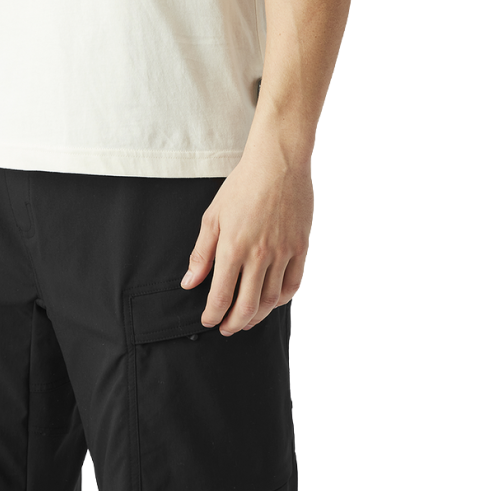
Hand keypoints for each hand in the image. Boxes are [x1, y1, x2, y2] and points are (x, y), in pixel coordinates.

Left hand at [180, 138, 311, 334]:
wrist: (278, 162)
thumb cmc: (242, 185)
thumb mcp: (213, 215)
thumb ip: (201, 252)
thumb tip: (189, 282)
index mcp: (232, 247)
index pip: (221, 296)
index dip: (213, 315)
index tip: (208, 320)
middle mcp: (259, 255)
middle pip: (247, 306)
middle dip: (234, 323)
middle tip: (226, 328)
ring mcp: (283, 253)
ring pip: (271, 301)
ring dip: (257, 316)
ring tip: (247, 319)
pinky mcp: (301, 248)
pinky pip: (292, 285)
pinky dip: (281, 300)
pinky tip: (271, 301)